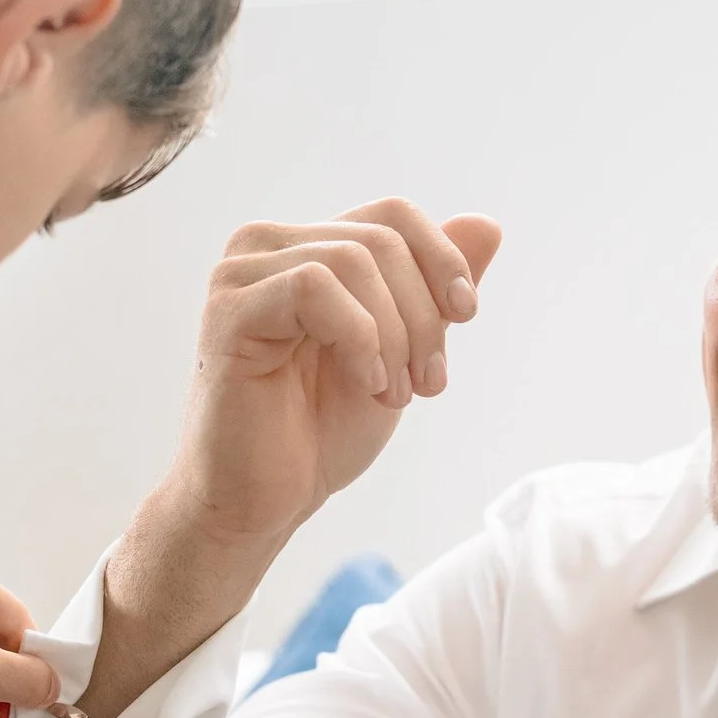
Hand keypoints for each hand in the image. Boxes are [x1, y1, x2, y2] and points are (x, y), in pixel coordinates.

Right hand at [163, 200, 501, 550]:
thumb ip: (435, 292)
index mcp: (307, 248)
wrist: (265, 501)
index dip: (442, 259)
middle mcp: (267, 246)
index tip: (465, 316)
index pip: (392, 216)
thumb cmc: (320, 432)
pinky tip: (365, 382)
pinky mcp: (229, 309)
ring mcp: (241, 273)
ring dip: (394, 335)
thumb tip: (489, 223)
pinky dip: (359, 338)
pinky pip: (314, 287)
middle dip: (422, 315)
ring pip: (354, 260)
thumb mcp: (402, 354)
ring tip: (391, 393)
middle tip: (424, 384)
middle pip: (381, 240)